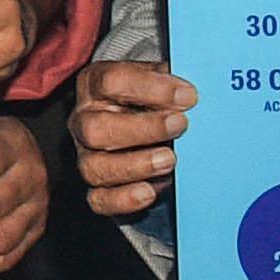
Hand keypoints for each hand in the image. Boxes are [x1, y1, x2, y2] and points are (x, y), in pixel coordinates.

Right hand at [72, 59, 193, 217]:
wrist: (152, 125)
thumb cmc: (156, 99)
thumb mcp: (162, 79)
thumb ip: (173, 80)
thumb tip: (195, 89)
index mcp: (95, 85)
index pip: (110, 82)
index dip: (149, 88)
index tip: (188, 95)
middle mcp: (84, 121)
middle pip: (95, 128)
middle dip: (141, 129)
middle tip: (180, 125)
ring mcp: (87, 156)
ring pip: (95, 167)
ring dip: (135, 165)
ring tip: (170, 159)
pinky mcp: (98, 187)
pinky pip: (99, 199)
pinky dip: (123, 199)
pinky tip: (149, 192)